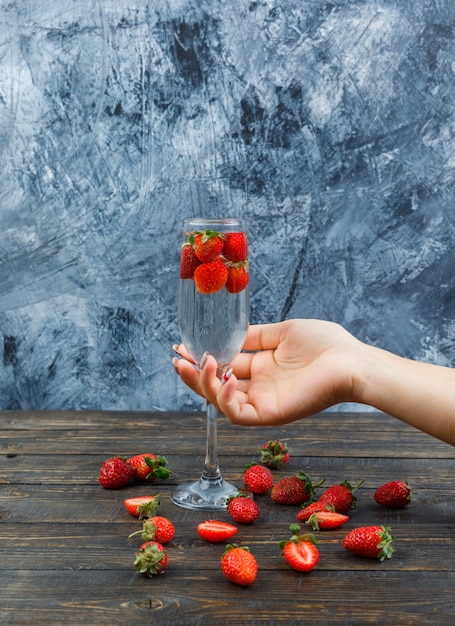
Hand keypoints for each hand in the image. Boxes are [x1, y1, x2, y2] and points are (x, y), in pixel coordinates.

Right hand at [173, 319, 363, 425]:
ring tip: (200, 363)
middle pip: (216, 386)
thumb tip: (231, 333)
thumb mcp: (282, 332)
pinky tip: (224, 378)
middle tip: (178, 359)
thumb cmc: (325, 344)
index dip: (202, 357)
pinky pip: (237, 414)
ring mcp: (263, 401)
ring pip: (221, 402)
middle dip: (194, 374)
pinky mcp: (270, 414)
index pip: (224, 365)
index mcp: (262, 367)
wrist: (350, 361)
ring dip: (204, 384)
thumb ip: (256, 336)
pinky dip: (224, 399)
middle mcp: (259, 386)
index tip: (182, 346)